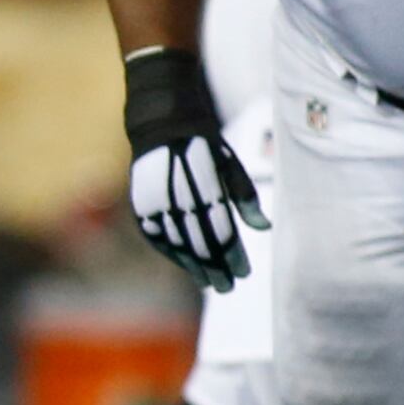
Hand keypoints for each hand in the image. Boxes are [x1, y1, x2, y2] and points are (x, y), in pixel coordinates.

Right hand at [121, 47, 263, 291]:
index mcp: (205, 187)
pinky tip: (181, 262)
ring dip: (192, 265)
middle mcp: (179, 197)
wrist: (161, 119)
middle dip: (215, 268)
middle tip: (228, 286)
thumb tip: (263, 229)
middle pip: (199, 244)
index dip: (233, 257)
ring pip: (176, 244)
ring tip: (208, 281)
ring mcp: (156, 201)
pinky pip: (155, 234)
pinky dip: (169, 251)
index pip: (221, 234)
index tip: (244, 273)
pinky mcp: (140, 201)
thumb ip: (245, 197)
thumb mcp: (230, 163)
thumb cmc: (204, 142)